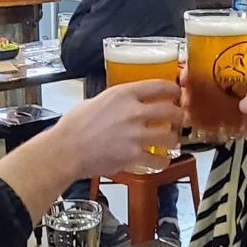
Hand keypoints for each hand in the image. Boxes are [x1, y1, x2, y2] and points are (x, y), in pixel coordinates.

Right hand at [53, 80, 182, 175]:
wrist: (66, 150)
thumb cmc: (75, 126)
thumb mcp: (97, 100)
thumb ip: (117, 100)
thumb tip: (128, 101)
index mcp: (123, 94)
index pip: (159, 86)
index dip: (173, 90)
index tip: (176, 93)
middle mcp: (133, 112)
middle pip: (172, 111)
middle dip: (180, 115)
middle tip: (180, 119)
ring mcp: (135, 135)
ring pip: (170, 137)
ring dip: (174, 139)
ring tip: (172, 141)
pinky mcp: (133, 155)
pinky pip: (159, 159)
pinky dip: (162, 161)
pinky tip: (161, 160)